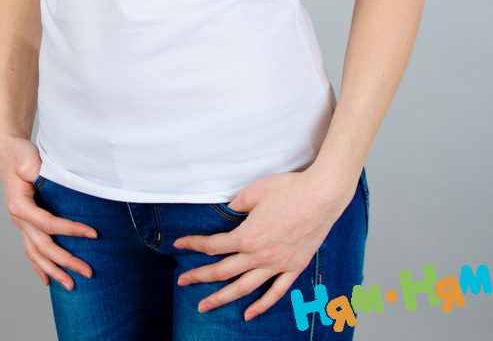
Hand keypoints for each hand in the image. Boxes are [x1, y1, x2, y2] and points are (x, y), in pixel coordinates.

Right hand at [0, 134, 97, 290]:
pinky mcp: (25, 223)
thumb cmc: (21, 154)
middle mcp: (19, 219)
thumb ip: (39, 172)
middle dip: (66, 261)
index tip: (93, 234)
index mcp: (20, 206)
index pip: (49, 224)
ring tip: (70, 286)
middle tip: (88, 272)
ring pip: (36, 254)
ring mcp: (21, 224)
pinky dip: (39, 266)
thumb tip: (57, 182)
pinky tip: (47, 280)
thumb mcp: (30, 160)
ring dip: (53, 270)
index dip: (71, 230)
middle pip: (44, 247)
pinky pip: (31, 249)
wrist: (8, 151)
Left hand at [173, 168, 355, 320]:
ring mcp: (278, 265)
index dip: (193, 245)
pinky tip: (248, 314)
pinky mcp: (294, 267)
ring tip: (205, 306)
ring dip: (222, 298)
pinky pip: (275, 293)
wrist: (322, 195)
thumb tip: (226, 213)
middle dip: (200, 277)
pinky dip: (261, 306)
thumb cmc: (289, 189)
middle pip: (223, 271)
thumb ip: (236, 205)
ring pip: (244, 288)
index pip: (213, 246)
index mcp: (247, 236)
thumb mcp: (254, 191)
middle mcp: (260, 256)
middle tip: (183, 282)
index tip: (180, 244)